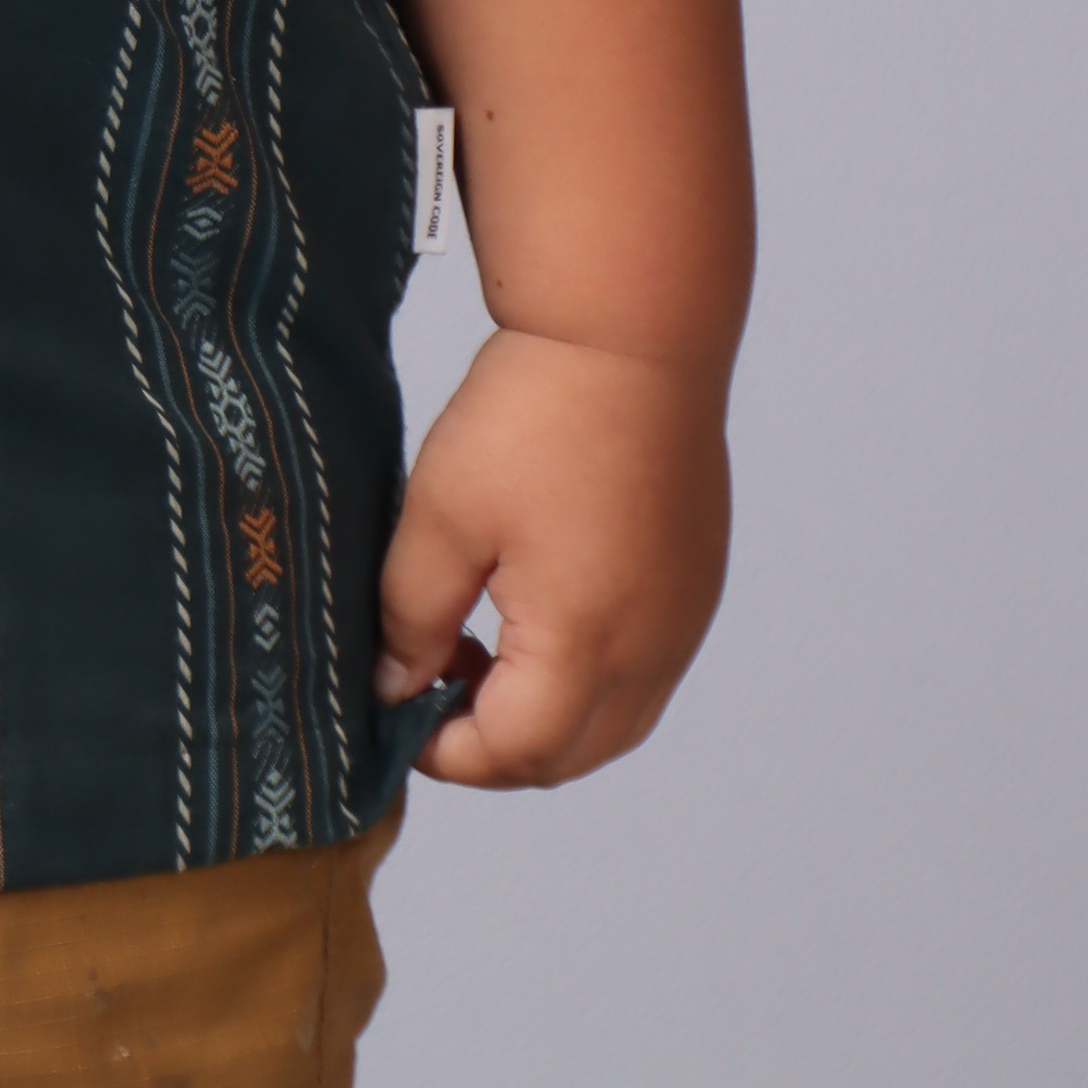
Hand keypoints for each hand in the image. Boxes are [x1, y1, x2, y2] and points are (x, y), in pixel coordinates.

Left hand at [374, 324, 730, 788]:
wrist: (632, 331)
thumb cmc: (535, 414)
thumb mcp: (442, 515)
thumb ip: (413, 617)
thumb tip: (396, 686)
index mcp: (584, 644)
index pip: (513, 755)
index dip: (445, 753)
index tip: (393, 715)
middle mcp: (650, 652)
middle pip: (567, 756)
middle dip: (492, 746)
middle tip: (427, 690)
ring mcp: (682, 621)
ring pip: (611, 722)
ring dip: (541, 714)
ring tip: (472, 650)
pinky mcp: (694, 584)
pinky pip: (641, 672)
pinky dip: (584, 674)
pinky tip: (532, 610)